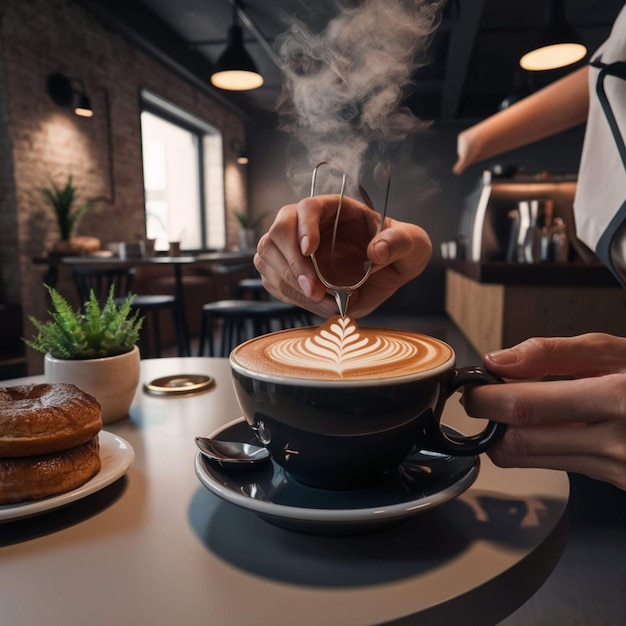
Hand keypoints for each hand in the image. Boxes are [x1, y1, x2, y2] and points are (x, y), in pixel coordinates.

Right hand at [254, 195, 431, 317]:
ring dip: (290, 283)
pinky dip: (289, 295)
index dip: (304, 226)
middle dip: (294, 264)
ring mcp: (290, 246)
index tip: (310, 250)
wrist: (384, 275)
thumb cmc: (396, 252)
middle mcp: (305, 223)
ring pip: (268, 256)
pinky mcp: (284, 269)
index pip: (307, 207)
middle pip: (279, 232)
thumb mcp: (413, 244)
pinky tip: (315, 303)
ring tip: (322, 301)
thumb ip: (401, 241)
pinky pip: (271, 280)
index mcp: (334, 208)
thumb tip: (378, 250)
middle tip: (317, 291)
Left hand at [462, 333, 625, 489]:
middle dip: (485, 420)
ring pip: (530, 461)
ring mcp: (617, 470)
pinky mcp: (616, 483)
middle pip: (517, 444)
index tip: (473, 385)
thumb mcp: (618, 351)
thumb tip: (498, 360)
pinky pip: (556, 465)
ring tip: (510, 407)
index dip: (484, 398)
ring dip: (505, 434)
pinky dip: (534, 445)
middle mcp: (616, 443)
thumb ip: (554, 353)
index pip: (523, 407)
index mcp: (618, 399)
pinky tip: (544, 423)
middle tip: (479, 398)